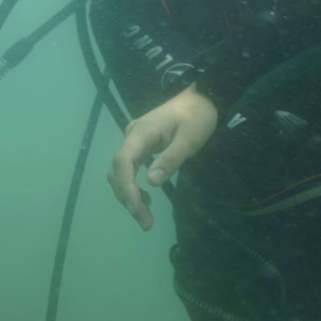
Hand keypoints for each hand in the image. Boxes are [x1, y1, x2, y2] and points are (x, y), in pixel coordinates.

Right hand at [107, 85, 218, 230]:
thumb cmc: (198, 116)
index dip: (125, 186)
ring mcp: (135, 140)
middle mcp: (132, 136)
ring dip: (129, 196)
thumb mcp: (190, 139)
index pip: (123, 161)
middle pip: (118, 170)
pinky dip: (134, 186)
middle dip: (128, 198)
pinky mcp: (141, 145)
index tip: (135, 208)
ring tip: (146, 218)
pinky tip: (147, 199)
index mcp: (141, 132)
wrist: (201, 98)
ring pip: (121, 172)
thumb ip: (171, 159)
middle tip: (145, 222)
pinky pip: (130, 168)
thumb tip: (151, 183)